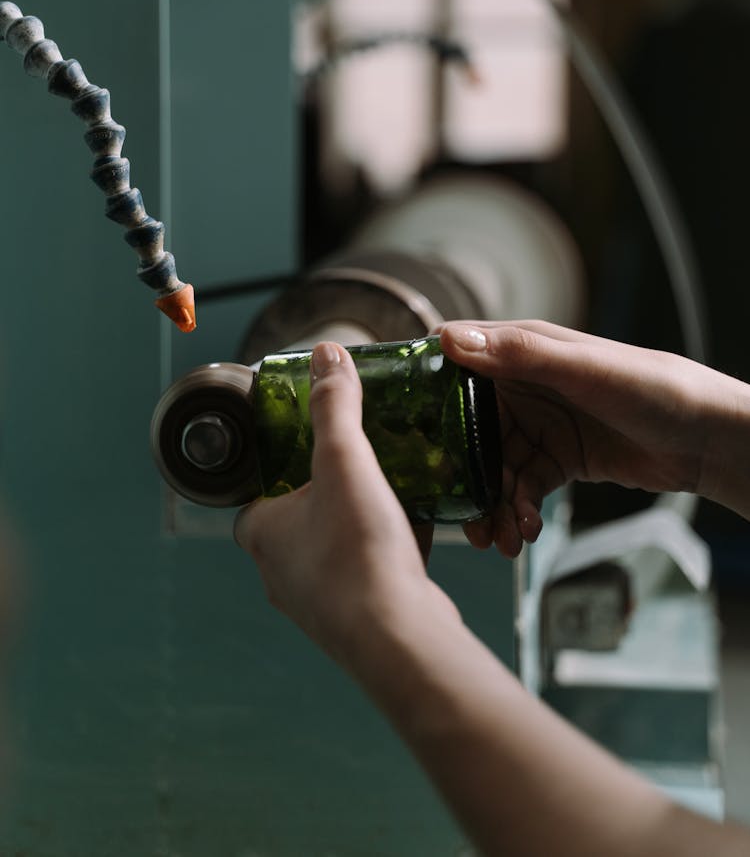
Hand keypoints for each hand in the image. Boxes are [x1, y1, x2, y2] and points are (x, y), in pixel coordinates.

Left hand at [234, 342, 456, 669]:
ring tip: (390, 495)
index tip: (310, 449)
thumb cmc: (358, 553)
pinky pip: (366, 572)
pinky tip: (416, 532)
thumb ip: (335, 407)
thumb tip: (325, 356)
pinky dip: (385, 552)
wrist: (399, 637)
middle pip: (298, 518)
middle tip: (358, 467)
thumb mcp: (345, 461)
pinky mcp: (356, 619)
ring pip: (334, 547)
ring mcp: (318, 601)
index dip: (280, 469)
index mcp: (262, 533)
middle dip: (327, 494)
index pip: (257, 494)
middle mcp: (280, 573)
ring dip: (359, 523)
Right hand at [440, 319, 749, 556]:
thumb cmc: (653, 387)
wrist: (706, 438)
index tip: (402, 437)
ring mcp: (540, 425)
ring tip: (498, 539)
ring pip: (494, 467)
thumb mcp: (582, 369)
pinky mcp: (558, 459)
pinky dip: (518, 511)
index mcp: (521, 350)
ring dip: (491, 503)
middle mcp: (523, 386)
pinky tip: (525, 531)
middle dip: (459, 474)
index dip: (425, 399)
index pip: (456, 366)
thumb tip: (449, 339)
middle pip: (468, 430)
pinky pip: (522, 488)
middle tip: (458, 513)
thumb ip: (518, 354)